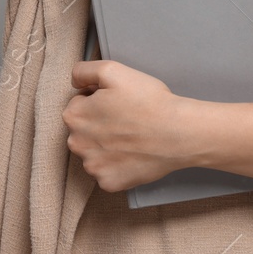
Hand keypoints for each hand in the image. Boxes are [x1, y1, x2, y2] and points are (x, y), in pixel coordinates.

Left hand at [62, 59, 190, 192]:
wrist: (178, 133)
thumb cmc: (147, 101)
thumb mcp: (113, 70)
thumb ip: (83, 71)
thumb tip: (75, 81)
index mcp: (74, 116)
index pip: (80, 103)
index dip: (99, 99)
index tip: (117, 102)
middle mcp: (77, 144)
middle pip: (84, 129)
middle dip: (99, 123)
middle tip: (125, 118)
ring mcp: (93, 167)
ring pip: (95, 151)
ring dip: (107, 145)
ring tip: (131, 136)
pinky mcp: (109, 183)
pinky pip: (108, 171)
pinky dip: (118, 165)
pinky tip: (133, 154)